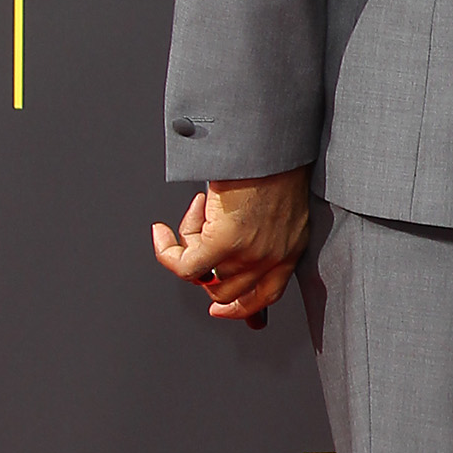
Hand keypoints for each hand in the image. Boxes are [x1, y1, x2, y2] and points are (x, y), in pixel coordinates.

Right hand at [151, 169, 310, 322]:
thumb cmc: (274, 158)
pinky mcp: (225, 243)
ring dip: (190, 245)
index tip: (220, 310)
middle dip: (206, 267)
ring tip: (199, 209)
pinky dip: (167, 251)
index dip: (241, 308)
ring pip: (204, 275)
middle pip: (227, 289)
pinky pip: (185, 265)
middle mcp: (274, 257)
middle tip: (199, 231)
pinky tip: (161, 232)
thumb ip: (260, 226)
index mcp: (291, 247)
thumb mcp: (275, 200)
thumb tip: (223, 236)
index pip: (268, 294)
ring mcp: (250, 253)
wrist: (271, 142)